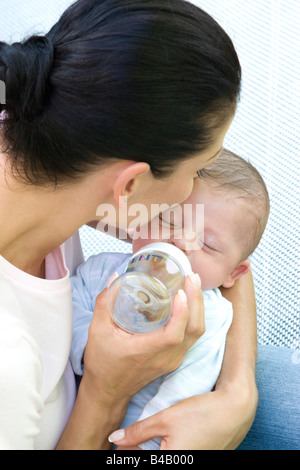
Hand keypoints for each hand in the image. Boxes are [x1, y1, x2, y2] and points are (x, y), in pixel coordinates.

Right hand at [82, 273, 204, 409]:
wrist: (108, 392)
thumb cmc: (102, 364)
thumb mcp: (98, 331)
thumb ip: (104, 302)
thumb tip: (115, 278)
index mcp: (147, 351)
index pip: (174, 333)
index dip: (182, 312)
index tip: (181, 290)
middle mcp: (165, 357)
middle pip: (194, 330)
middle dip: (197, 301)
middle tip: (192, 277)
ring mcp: (172, 360)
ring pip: (197, 333)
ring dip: (198, 308)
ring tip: (193, 284)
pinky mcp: (174, 359)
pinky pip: (192, 337)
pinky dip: (194, 317)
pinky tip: (189, 302)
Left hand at [109, 383, 257, 449]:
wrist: (235, 410)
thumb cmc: (201, 413)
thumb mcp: (165, 419)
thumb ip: (138, 431)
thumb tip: (115, 439)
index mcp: (169, 463)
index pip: (136, 460)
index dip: (126, 452)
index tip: (120, 443)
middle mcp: (182, 466)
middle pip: (151, 458)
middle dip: (138, 449)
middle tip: (130, 439)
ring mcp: (193, 463)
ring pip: (163, 458)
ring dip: (152, 449)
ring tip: (148, 436)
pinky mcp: (200, 459)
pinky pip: (175, 457)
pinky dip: (166, 450)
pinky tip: (166, 439)